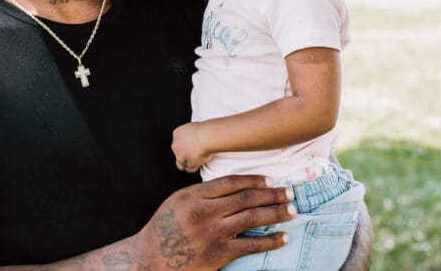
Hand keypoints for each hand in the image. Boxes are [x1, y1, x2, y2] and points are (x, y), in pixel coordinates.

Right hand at [135, 175, 296, 268]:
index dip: (253, 180)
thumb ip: (201, 194)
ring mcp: (212, 233)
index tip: (269, 180)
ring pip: (252, 217)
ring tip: (292, 210)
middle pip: (246, 197)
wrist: (149, 259)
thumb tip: (229, 186)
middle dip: (271, 194)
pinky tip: (283, 237)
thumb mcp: (177, 202)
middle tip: (289, 192)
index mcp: (194, 195)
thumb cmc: (163, 229)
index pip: (230, 182)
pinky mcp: (219, 254)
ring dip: (276, 212)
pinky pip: (250, 245)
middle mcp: (205, 211)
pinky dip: (270, 240)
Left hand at [172, 122, 210, 171]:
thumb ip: (190, 133)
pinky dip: (194, 167)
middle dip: (184, 153)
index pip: (177, 141)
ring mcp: (180, 156)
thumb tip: (195, 136)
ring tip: (195, 160)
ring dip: (187, 163)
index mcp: (177, 133)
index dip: (185, 144)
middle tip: (194, 152)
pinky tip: (198, 165)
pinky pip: (189, 169)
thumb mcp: (194, 126)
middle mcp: (175, 145)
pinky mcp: (187, 164)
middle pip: (177, 152)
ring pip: (180, 163)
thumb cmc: (203, 130)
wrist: (206, 137)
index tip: (191, 145)